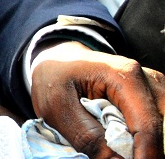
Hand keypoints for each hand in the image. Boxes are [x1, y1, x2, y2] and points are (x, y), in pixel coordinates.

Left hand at [31, 41, 164, 158]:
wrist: (58, 60)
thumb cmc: (55, 78)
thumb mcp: (58, 106)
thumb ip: (88, 137)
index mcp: (124, 75)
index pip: (147, 124)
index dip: (146, 154)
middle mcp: (147, 80)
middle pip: (164, 126)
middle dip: (151, 148)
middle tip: (122, 156)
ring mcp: (154, 89)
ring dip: (147, 143)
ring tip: (119, 147)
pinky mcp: (154, 100)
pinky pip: (160, 125)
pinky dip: (145, 139)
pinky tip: (125, 143)